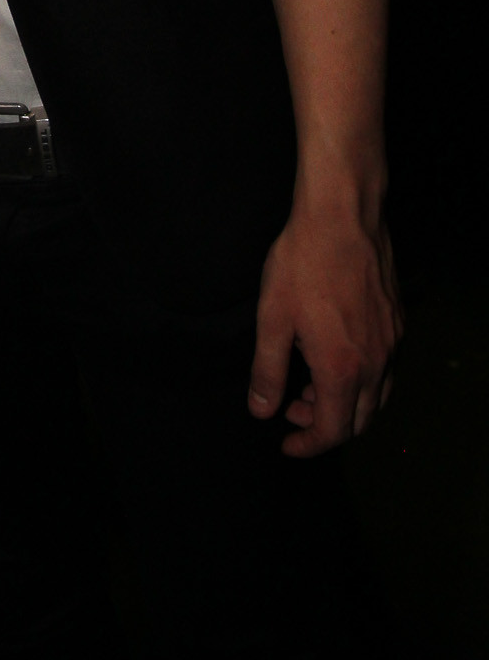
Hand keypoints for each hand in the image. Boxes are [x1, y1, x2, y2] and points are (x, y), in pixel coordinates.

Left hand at [248, 199, 400, 455]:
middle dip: (325, 425)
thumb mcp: (272, 317)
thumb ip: (267, 370)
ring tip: (311, 384)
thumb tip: (262, 412)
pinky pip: (386, 368)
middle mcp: (377, 363)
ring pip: (377, 396)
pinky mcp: (398, 321)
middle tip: (292, 409)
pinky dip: (362, 379)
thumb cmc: (302, 262)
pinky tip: (336, 354)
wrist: (343, 215)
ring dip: (345, 404)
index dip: (308, 445)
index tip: (287, 444)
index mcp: (343, 369)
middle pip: (359, 421)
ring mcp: (392, 342)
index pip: (333, 431)